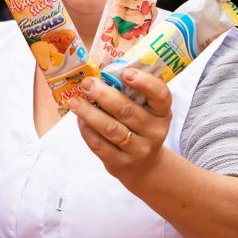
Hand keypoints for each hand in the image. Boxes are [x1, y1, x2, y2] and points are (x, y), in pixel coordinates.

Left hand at [69, 69, 171, 186]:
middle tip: (87, 83)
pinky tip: (79, 119)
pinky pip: (100, 145)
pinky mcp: (121, 163)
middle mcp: (154, 131)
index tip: (126, 73)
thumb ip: (131, 93)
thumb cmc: (140, 128)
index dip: (145, 83)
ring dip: (89, 113)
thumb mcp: (146, 111)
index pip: (161, 96)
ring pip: (111, 129)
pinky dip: (87, 130)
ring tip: (75, 101)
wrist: (145, 167)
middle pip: (127, 111)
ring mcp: (139, 150)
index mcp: (162, 113)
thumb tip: (100, 71)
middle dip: (103, 95)